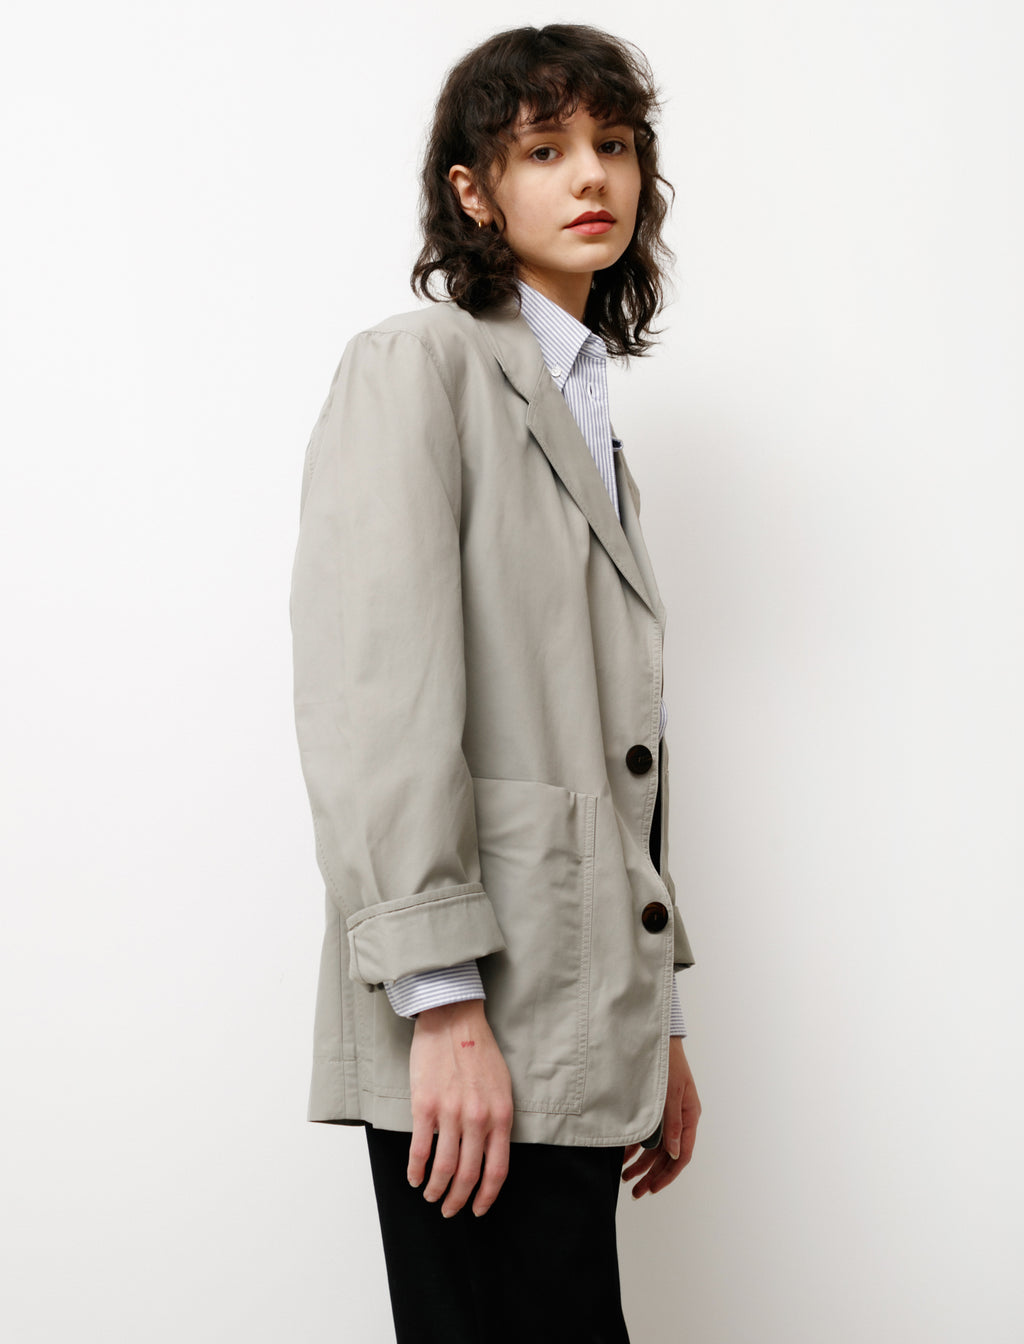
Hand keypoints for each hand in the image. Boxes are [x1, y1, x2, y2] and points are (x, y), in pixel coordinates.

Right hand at [407, 1000, 513, 1217]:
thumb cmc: (479, 1050)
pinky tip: (413, 1178)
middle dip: (458, 1200)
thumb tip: (489, 1153)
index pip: (497, 1170)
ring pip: (443, 1169)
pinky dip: (415, 1171)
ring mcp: (450, 1113)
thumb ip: (497, 1120)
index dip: (486, 1196)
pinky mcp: (425, 1106)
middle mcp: (478, 1119)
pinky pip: (419, 1150)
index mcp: (501, 1115)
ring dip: (435, 1189)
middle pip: (469, 1175)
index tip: (478, 1210)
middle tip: (449, 1209)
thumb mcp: (502, 1086)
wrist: (453, 1019)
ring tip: (430, 1195)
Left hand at [622, 1037, 699, 1198]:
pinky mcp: (656, 1110)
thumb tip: (674, 1153)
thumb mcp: (671, 1092)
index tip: (652, 1189)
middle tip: (635, 1192)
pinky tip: (622, 1158)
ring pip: (657, 1149)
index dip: (668, 1175)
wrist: (658, 1038)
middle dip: (652, 1176)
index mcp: (690, 1116)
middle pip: (668, 1156)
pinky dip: (636, 1148)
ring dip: (642, 1165)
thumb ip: (672, 1122)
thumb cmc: (667, 1062)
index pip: (682, 1155)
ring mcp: (668, 1116)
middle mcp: (680, 1120)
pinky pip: (648, 1135)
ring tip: (625, 1179)